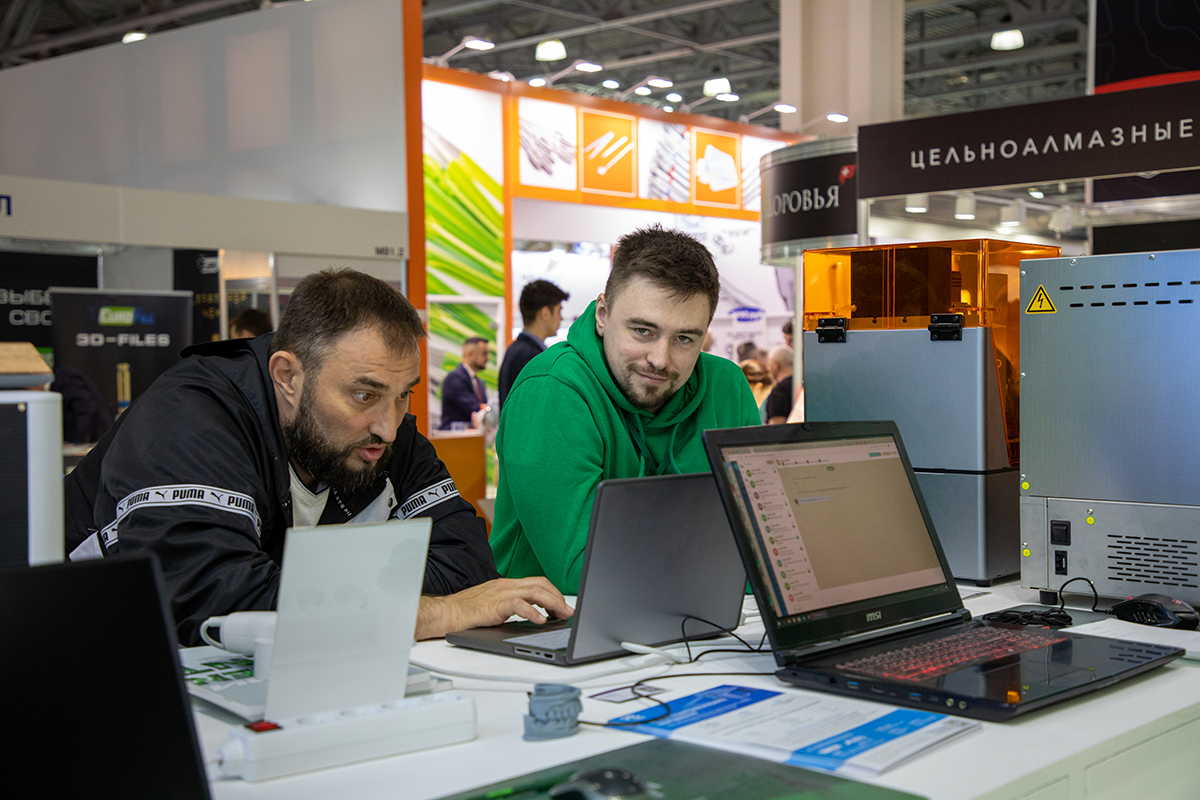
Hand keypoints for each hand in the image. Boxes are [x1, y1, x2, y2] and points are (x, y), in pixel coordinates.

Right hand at [415, 577, 574, 639]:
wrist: (446, 613)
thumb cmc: (467, 612)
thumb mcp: (494, 605)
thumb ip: (512, 606)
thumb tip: (534, 615)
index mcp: (507, 585)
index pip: (537, 582)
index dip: (553, 593)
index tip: (563, 606)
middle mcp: (506, 585)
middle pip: (540, 584)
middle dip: (558, 597)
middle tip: (568, 611)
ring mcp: (500, 593)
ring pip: (534, 591)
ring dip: (552, 602)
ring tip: (561, 614)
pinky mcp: (494, 605)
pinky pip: (517, 604)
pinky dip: (532, 612)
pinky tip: (540, 620)